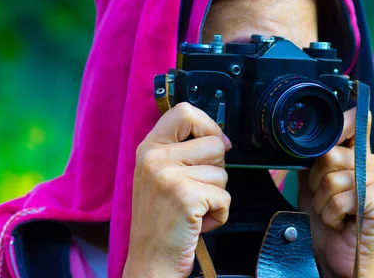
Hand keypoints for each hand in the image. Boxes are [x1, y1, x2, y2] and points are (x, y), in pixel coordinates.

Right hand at [123, 103, 231, 277]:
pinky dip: (218, 214)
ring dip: (216, 196)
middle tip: (195, 190)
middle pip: (214, 143)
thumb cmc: (161, 220)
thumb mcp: (159, 175)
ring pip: (222, 173)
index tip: (215, 143)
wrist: (150, 260)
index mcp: (149, 148)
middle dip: (216, 170)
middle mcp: (155, 158)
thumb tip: (220, 138)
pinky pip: (224, 197)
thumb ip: (181, 151)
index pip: (184, 112)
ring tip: (193, 209)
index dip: (208, 125)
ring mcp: (168, 176)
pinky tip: (197, 222)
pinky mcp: (185, 196)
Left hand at [297, 108, 373, 277]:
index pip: (356, 124)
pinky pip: (343, 199)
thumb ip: (313, 157)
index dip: (341, 122)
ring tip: (332, 213)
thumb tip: (308, 134)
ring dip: (323, 203)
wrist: (334, 255)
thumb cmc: (324, 218)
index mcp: (359, 156)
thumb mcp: (312, 182)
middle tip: (324, 199)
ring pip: (333, 179)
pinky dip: (333, 214)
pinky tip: (340, 223)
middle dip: (316, 182)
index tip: (337, 123)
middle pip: (330, 155)